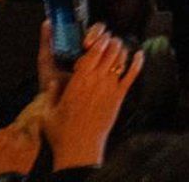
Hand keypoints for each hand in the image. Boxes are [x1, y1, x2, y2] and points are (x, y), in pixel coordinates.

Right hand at [47, 30, 143, 169]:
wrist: (80, 149)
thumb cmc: (62, 132)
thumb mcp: (48, 111)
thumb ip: (51, 93)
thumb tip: (53, 81)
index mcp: (79, 80)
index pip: (94, 51)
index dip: (97, 41)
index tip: (95, 39)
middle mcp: (97, 80)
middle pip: (110, 50)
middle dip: (109, 41)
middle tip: (106, 41)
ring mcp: (111, 88)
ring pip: (121, 59)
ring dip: (120, 49)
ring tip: (116, 46)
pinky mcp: (119, 97)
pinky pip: (132, 75)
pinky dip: (137, 63)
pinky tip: (140, 54)